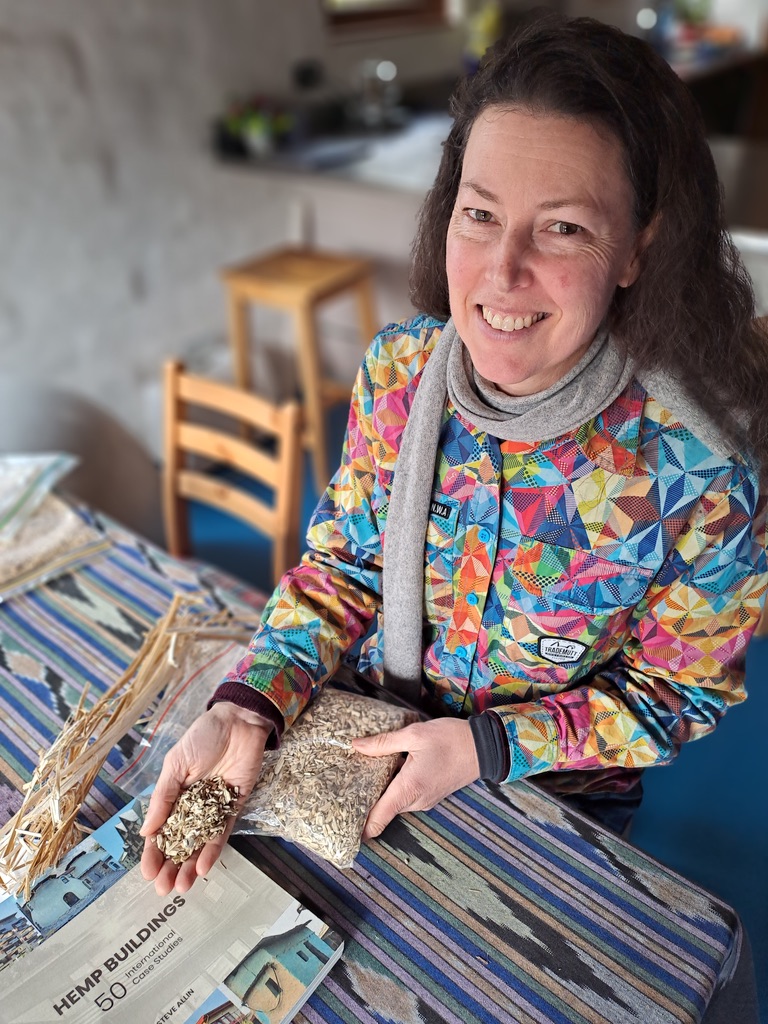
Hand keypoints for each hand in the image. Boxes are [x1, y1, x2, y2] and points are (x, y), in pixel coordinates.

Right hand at [139, 702, 271, 894]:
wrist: (238, 721)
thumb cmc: (202, 736)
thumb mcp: (176, 764)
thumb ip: (163, 797)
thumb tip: (146, 831)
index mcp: (174, 796)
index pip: (161, 830)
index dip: (154, 852)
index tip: (147, 873)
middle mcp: (193, 807)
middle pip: (180, 843)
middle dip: (171, 866)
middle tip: (162, 888)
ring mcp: (214, 808)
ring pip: (200, 843)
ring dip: (190, 865)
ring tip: (181, 886)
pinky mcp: (235, 806)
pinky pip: (223, 832)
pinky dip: (213, 849)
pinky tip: (202, 867)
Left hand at [352, 718, 479, 839]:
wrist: (483, 747)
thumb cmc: (451, 740)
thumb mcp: (414, 735)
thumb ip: (383, 743)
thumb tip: (357, 746)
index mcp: (408, 789)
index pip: (377, 820)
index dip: (358, 827)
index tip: (341, 825)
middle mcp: (416, 802)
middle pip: (382, 810)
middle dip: (365, 799)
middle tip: (346, 782)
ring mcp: (424, 801)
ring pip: (394, 802)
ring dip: (381, 790)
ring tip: (366, 770)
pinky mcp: (430, 796)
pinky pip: (406, 797)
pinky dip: (395, 786)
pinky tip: (390, 767)